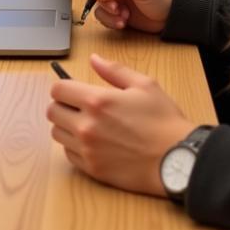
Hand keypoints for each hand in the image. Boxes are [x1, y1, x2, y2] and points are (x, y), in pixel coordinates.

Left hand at [47, 54, 195, 194]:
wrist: (177, 160)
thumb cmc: (164, 122)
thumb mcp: (144, 85)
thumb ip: (114, 70)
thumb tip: (94, 59)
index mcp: (97, 101)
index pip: (58, 90)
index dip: (64, 87)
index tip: (74, 90)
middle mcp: (86, 126)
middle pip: (52, 112)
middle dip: (62, 106)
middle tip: (79, 107)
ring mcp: (88, 150)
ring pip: (58, 134)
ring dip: (67, 127)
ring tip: (87, 125)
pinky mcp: (93, 170)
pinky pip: (69, 155)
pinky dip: (75, 148)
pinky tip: (93, 143)